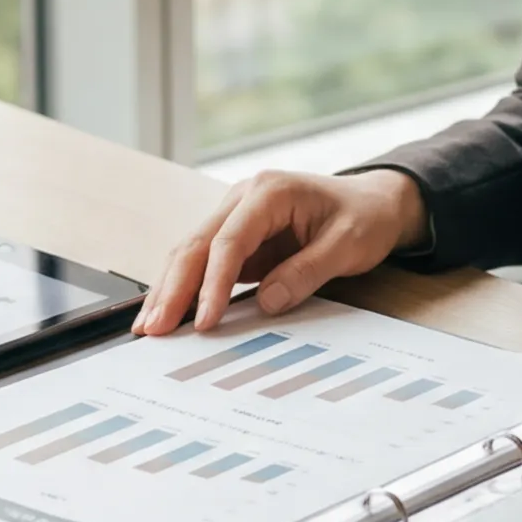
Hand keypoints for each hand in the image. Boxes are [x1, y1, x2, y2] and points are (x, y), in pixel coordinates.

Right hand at [134, 169, 428, 335]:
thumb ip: (307, 271)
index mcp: (269, 192)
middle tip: (153, 329)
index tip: (205, 321)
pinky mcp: (236, 237)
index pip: (229, 241)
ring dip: (169, 289)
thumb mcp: (348, 245)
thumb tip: (268, 301)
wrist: (373, 203)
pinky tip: (169, 313)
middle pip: (196, 244)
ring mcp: (235, 216)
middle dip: (172, 288)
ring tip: (148, 327)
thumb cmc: (364, 218)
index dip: (213, 283)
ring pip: (190, 252)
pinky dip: (184, 288)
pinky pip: (203, 262)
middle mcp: (242, 198)